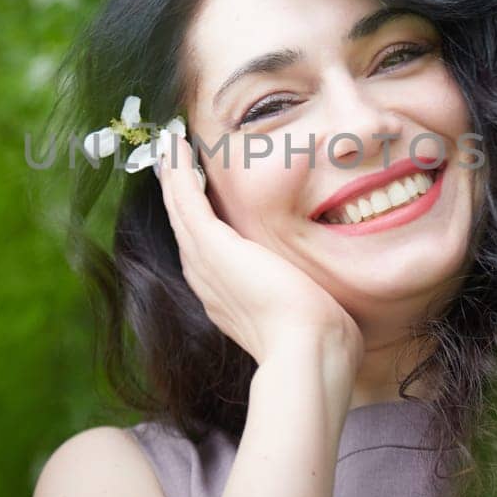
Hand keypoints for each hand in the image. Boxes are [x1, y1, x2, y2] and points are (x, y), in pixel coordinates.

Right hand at [153, 129, 363, 371]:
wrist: (308, 351)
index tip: (202, 198)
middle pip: (186, 229)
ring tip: (170, 148)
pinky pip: (186, 199)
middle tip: (173, 162)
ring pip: (180, 211)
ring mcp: (205, 264)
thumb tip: (326, 306)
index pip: (208, 253)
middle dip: (179, 196)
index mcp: (228, 300)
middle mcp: (208, 283)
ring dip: (173, 177)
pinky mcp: (212, 246)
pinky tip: (175, 145)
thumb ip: (308, 303)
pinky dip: (178, 171)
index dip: (201, 223)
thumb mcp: (309, 314)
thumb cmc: (319, 340)